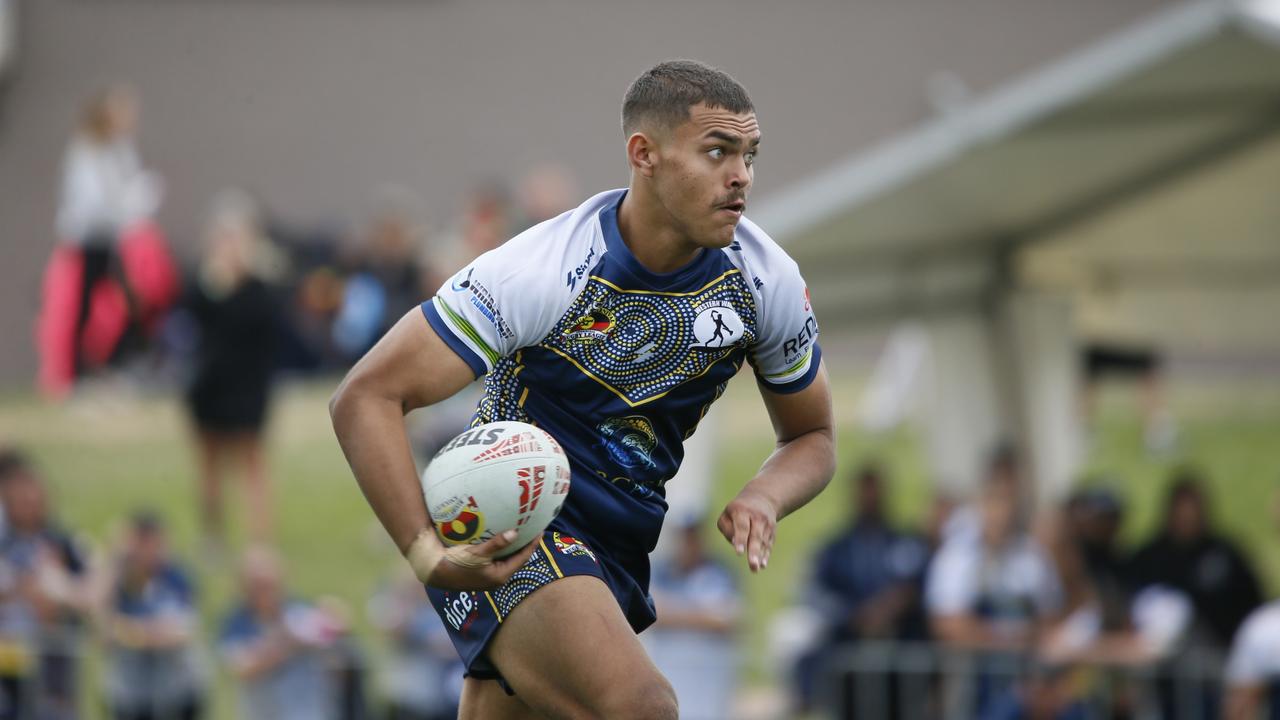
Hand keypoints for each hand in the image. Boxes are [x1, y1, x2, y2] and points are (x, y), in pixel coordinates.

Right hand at [406, 529, 537, 590]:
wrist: (434, 569)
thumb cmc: (455, 561)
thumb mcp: (477, 553)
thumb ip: (497, 544)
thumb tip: (515, 533)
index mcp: (499, 576)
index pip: (522, 558)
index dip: (532, 544)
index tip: (539, 530)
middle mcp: (496, 579)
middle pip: (517, 559)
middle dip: (524, 545)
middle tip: (532, 529)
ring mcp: (488, 577)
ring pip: (507, 559)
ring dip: (513, 547)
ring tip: (520, 532)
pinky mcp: (480, 573)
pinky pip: (497, 559)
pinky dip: (501, 549)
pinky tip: (501, 537)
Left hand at [717, 489, 778, 572]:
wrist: (761, 499)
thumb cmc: (737, 511)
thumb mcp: (727, 514)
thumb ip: (727, 528)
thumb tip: (735, 543)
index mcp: (742, 510)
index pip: (742, 527)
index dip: (741, 540)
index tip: (739, 553)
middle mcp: (757, 517)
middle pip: (755, 535)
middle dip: (754, 551)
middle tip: (752, 564)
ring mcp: (766, 524)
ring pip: (763, 541)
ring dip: (760, 556)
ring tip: (755, 569)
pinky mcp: (772, 531)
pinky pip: (769, 544)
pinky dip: (766, 554)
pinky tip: (762, 565)